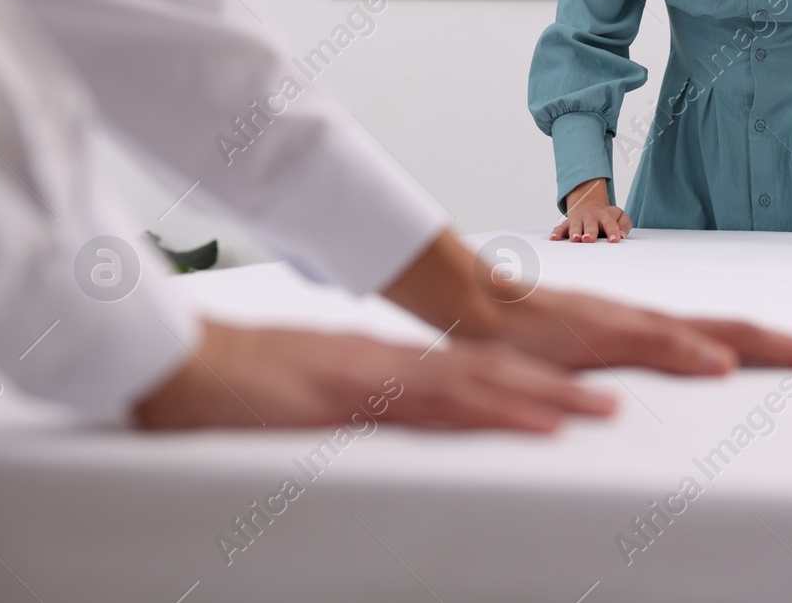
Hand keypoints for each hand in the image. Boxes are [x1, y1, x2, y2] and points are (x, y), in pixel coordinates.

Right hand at [132, 320, 616, 432]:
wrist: (175, 364)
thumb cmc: (234, 386)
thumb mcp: (305, 401)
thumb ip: (349, 410)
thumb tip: (378, 426)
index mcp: (383, 368)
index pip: (469, 375)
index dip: (527, 386)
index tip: (575, 399)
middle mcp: (391, 365)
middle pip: (492, 374)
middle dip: (558, 391)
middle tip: (616, 406)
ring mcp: (377, 377)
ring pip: (481, 384)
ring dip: (547, 399)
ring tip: (602, 412)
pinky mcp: (355, 396)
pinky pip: (439, 406)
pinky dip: (494, 412)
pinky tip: (535, 423)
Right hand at [382, 227, 791, 374]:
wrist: (480, 303)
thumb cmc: (538, 334)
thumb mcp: (600, 356)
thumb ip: (640, 364)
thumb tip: (684, 379)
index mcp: (656, 329)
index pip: (730, 335)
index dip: (779, 346)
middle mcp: (651, 320)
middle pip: (735, 328)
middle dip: (790, 346)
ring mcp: (628, 324)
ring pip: (707, 331)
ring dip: (760, 345)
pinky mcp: (599, 334)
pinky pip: (652, 343)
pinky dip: (690, 352)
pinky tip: (720, 364)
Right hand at [552, 177, 631, 241]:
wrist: (589, 206)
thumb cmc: (607, 218)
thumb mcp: (620, 217)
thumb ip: (624, 225)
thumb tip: (621, 235)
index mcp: (605, 215)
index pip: (610, 223)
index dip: (612, 231)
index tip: (614, 240)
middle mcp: (591, 216)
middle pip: (591, 224)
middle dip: (590, 231)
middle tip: (589, 239)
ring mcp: (578, 219)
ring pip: (575, 226)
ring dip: (575, 232)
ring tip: (575, 239)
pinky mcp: (567, 224)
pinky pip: (561, 228)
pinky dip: (557, 232)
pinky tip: (554, 238)